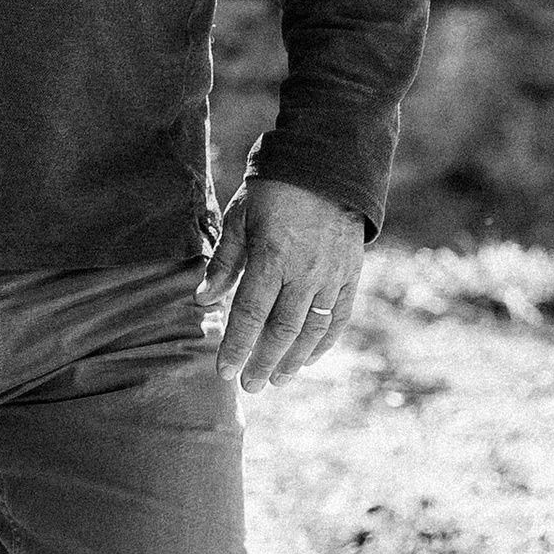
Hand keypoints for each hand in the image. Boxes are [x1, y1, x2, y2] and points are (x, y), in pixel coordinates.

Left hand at [209, 175, 366, 392]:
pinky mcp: (351, 274)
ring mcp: (331, 276)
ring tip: (277, 379)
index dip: (236, 346)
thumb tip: (202, 301)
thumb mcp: (240, 218)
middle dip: (263, 362)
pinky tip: (309, 359)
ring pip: (312, 330)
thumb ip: (224, 262)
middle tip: (249, 386)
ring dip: (293, 360)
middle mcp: (303, 273)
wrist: (327, 167)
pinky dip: (324, 342)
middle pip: (282, 330)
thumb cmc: (274, 189)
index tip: (224, 371)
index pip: (249, 314)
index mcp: (271, 257)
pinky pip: (339, 317)